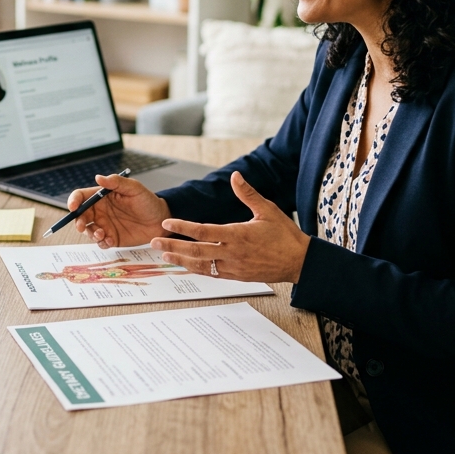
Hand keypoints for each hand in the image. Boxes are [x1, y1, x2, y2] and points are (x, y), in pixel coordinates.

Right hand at [68, 173, 170, 248]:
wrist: (161, 220)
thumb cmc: (148, 201)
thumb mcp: (134, 188)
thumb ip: (117, 182)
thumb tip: (98, 177)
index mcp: (102, 196)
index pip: (82, 196)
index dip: (73, 201)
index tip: (72, 208)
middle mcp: (100, 211)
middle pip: (80, 215)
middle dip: (77, 221)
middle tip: (82, 226)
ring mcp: (105, 225)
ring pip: (88, 230)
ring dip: (90, 233)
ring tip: (102, 234)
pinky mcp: (112, 238)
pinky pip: (100, 242)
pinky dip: (102, 242)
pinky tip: (111, 240)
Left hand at [150, 172, 310, 283]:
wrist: (300, 262)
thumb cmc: (285, 236)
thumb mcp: (267, 210)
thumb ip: (247, 194)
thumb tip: (235, 176)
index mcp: (237, 235)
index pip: (203, 231)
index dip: (182, 227)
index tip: (167, 223)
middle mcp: (233, 253)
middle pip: (196, 250)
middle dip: (173, 246)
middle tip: (154, 243)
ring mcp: (234, 267)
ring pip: (202, 265)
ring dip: (181, 260)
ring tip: (165, 256)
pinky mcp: (237, 277)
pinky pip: (212, 273)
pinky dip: (197, 269)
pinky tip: (186, 266)